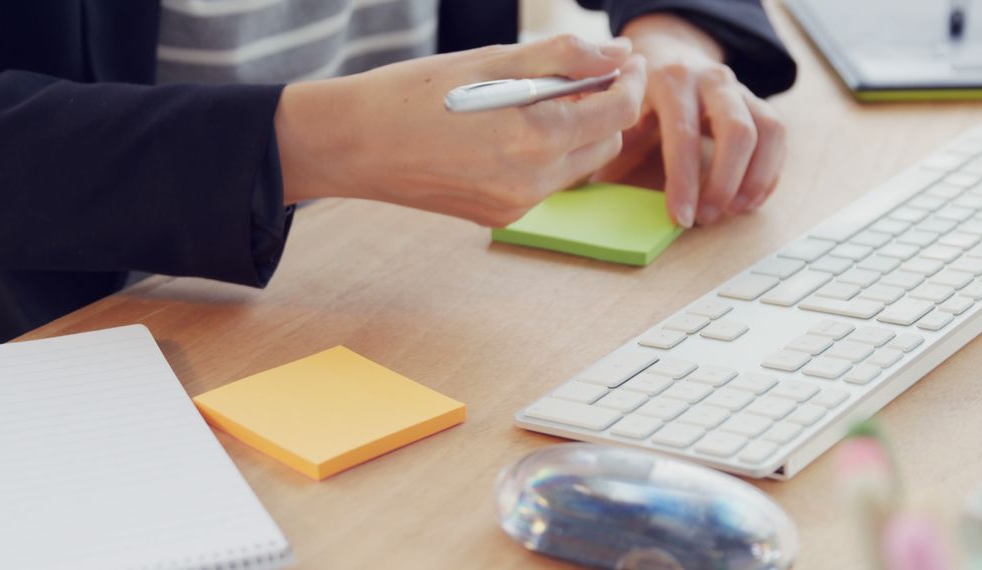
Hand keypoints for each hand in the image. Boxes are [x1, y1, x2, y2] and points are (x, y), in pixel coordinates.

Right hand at [274, 35, 646, 226]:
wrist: (352, 145)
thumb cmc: (411, 94)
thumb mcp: (489, 60)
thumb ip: (562, 56)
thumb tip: (618, 54)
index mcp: (534, 137)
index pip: (616, 111)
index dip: (630, 81)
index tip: (626, 58)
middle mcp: (532, 182)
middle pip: (604, 143)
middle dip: (605, 107)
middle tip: (583, 73)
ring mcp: (515, 206)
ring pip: (575, 166)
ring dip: (574, 131)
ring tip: (536, 98)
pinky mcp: (498, 216)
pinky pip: (543, 183)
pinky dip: (543, 154)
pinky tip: (508, 130)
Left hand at [595, 14, 785, 227]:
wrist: (668, 51)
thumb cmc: (639, 93)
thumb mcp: (621, 109)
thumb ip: (612, 141)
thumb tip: (587, 186)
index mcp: (670, 81)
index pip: (683, 135)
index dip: (684, 181)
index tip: (680, 218)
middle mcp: (711, 79)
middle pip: (737, 131)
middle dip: (724, 183)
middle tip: (706, 218)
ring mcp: (740, 88)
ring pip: (767, 131)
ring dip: (754, 179)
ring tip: (732, 212)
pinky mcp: (757, 101)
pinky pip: (777, 135)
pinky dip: (769, 172)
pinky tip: (749, 200)